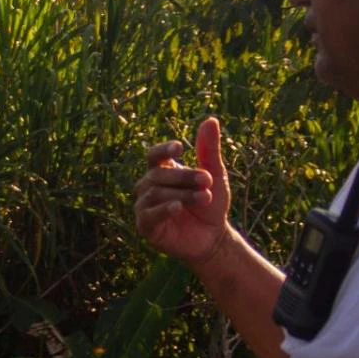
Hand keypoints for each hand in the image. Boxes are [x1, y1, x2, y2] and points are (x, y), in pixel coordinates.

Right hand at [134, 117, 235, 266]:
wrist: (213, 238)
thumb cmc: (211, 205)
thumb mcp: (214, 175)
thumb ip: (209, 150)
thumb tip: (211, 119)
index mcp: (161, 172)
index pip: (153, 156)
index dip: (162, 151)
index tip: (179, 148)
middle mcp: (148, 187)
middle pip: (157, 175)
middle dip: (183, 177)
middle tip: (207, 180)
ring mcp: (144, 207)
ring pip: (155, 194)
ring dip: (181, 194)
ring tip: (205, 196)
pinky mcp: (146, 226)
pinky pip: (149, 214)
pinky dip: (163, 209)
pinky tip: (178, 207)